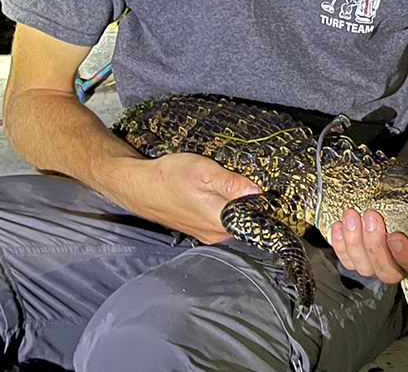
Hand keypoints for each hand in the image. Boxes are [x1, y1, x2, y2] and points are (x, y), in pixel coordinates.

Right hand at [114, 153, 261, 243]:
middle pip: (248, 220)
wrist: (139, 186)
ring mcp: (208, 235)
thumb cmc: (167, 178)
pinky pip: (223, 221)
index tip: (268, 189)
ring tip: (227, 186)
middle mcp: (216, 235)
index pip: (257, 219)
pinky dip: (224, 208)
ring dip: (236, 205)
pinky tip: (215, 194)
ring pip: (235, 220)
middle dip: (251, 202)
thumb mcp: (203, 171)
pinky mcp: (201, 230)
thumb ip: (232, 183)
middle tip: (244, 180)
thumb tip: (258, 192)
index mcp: (220, 222)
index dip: (266, 204)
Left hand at [329, 208, 407, 284]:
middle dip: (375, 245)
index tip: (395, 237)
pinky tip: (338, 226)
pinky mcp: (360, 258)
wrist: (404, 196)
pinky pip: (348, 260)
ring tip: (351, 215)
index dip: (406, 256)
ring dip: (354, 241)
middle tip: (371, 216)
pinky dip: (340, 245)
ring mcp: (379, 264)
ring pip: (365, 267)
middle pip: (388, 271)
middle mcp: (403, 266)